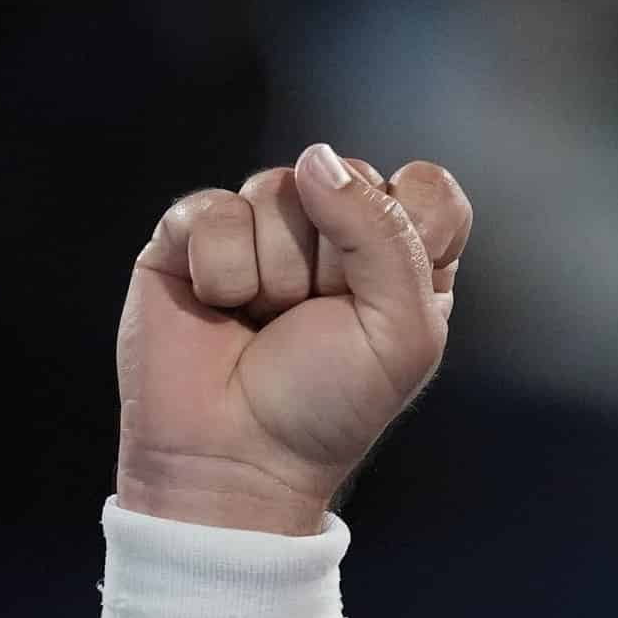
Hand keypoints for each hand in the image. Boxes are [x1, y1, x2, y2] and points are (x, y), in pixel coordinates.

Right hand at [116, 144, 474, 535]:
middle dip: (334, 262)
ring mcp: (261, 228)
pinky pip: (213, 209)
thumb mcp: (402, 332)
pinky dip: (221, 270)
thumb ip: (385, 235)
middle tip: (315, 320)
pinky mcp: (192, 234)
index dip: (408, 224)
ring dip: (276, 273)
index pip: (425, 187)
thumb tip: (317, 160)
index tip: (389, 288)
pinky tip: (220, 308)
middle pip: (347, 178)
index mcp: (402, 258)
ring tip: (265, 319)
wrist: (236, 457)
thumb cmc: (330, 406)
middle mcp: (335, 233)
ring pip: (278, 189)